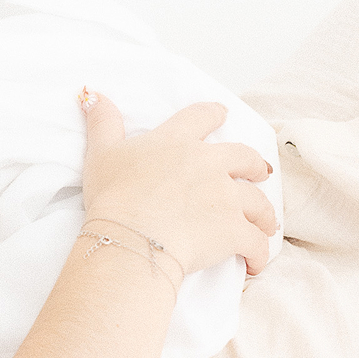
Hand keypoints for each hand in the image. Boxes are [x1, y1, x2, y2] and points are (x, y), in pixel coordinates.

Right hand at [77, 90, 278, 279]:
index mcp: (178, 142)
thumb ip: (103, 123)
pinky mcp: (234, 230)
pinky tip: (255, 263)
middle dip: (255, 166)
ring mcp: (226, 197)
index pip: (202, 117)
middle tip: (259, 173)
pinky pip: (256, 243)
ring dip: (264, 215)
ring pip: (258, 203)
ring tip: (265, 225)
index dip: (214, 114)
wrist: (131, 238)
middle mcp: (209, 163)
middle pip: (245, 158)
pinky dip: (259, 253)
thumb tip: (93, 94)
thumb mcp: (102, 154)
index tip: (222, 114)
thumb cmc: (114, 196)